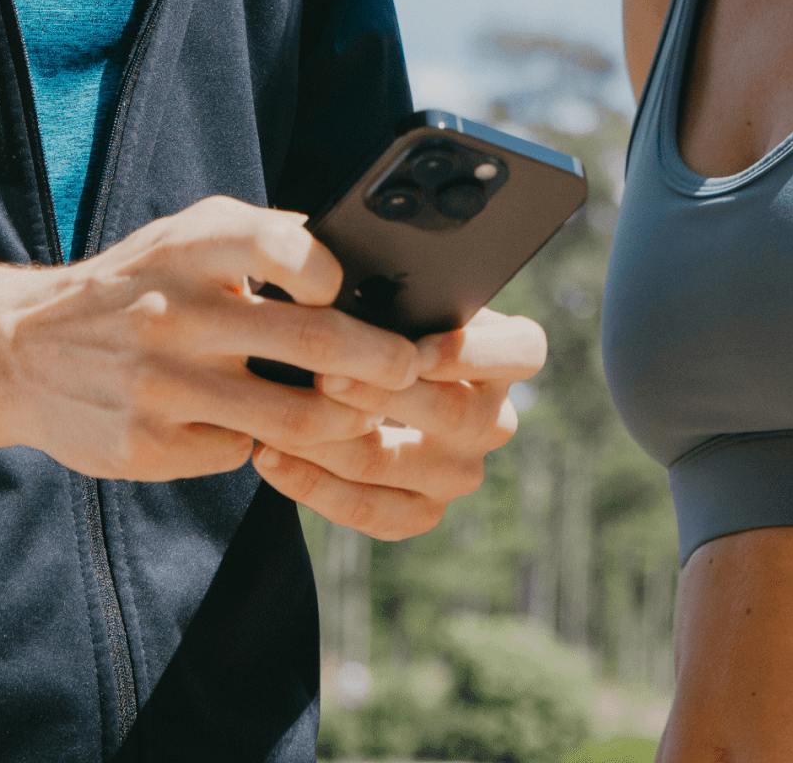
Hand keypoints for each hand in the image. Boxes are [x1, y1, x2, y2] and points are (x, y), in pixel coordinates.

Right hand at [0, 197, 421, 482]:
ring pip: (292, 418)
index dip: (327, 270)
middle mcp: (175, 313)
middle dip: (379, 360)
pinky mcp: (149, 447)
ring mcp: (162, 387)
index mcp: (190, 248)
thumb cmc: (137, 282)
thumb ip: (265, 238)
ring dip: (346, 420)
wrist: (21, 351)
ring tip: (365, 414)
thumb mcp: (185, 236)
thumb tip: (364, 260)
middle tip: (409, 367)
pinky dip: (267, 446)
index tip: (349, 288)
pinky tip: (270, 432)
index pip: (278, 246)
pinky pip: (240, 452)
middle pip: (309, 342)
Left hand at [251, 305, 546, 537]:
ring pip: (394, 465)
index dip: (472, 352)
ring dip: (328, 441)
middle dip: (379, 393)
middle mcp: (493, 419)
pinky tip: (271, 456)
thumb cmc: (381, 315)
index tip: (414, 349)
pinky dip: (313, 486)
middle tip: (323, 374)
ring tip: (276, 416)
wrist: (363, 373)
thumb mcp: (400, 294)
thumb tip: (348, 281)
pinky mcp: (423, 511)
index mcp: (506, 355)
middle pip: (450, 413)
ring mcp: (460, 472)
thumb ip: (393, 292)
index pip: (521, 351)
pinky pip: (369, 510)